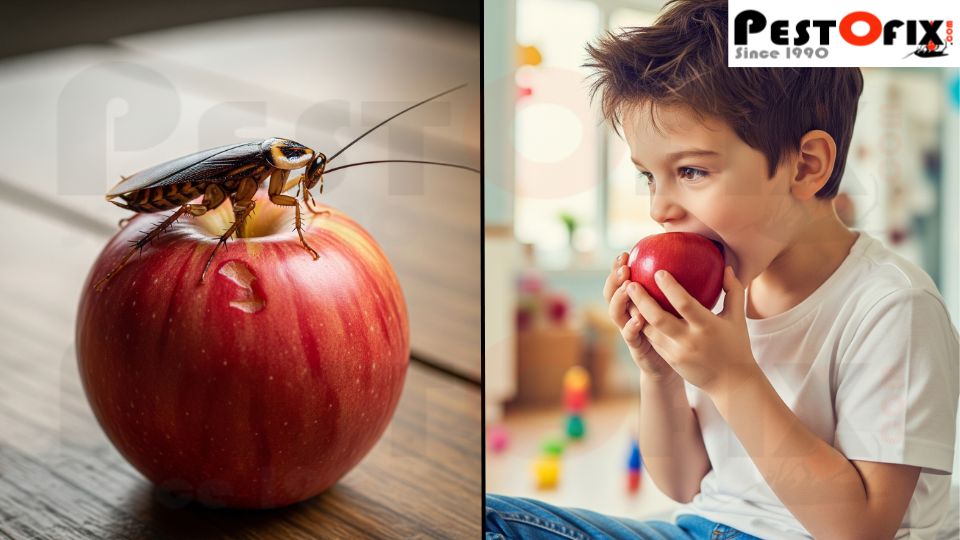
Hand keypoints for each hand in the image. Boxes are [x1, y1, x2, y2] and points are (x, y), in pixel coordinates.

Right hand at [603, 252, 676, 381]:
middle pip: (611, 294)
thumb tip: (699, 263)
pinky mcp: (636, 347)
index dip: (618, 267)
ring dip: (619, 299)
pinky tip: (639, 319)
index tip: (626, 253)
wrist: (673, 365)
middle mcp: (627, 315)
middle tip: (625, 268)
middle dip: (614, 279)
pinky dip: (632, 327)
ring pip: (616, 313)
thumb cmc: (676, 331)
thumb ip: (678, 288)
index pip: (620, 281)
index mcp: (634, 302)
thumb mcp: (676, 307)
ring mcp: (628, 331)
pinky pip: (630, 336)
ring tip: (628, 287)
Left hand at [624, 266, 759, 395]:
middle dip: (641, 299)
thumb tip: (727, 267)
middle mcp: (689, 340)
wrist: (730, 382)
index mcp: (706, 326)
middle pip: (658, 317)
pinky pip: (652, 339)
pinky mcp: (670, 359)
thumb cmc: (735, 344)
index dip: (670, 287)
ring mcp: (677, 352)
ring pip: (649, 330)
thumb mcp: (737, 318)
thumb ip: (734, 291)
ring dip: (636, 312)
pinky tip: (634, 312)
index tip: (658, 272)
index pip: (684, 304)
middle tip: (631, 283)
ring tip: (626, 295)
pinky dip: (642, 325)